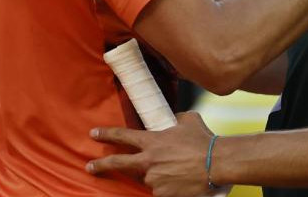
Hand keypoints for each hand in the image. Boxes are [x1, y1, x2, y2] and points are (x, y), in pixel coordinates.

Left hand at [88, 111, 214, 196]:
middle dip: (100, 165)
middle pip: (118, 163)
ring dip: (155, 176)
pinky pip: (160, 191)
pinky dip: (167, 187)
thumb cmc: (204, 139)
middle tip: (89, 167)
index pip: (122, 136)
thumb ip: (175, 119)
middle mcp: (149, 161)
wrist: (217, 163)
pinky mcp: (162, 195)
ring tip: (175, 171)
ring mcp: (154, 180)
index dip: (106, 134)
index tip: (93, 134)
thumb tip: (173, 120)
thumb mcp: (188, 120)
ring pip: (147, 179)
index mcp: (152, 141)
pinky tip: (180, 182)